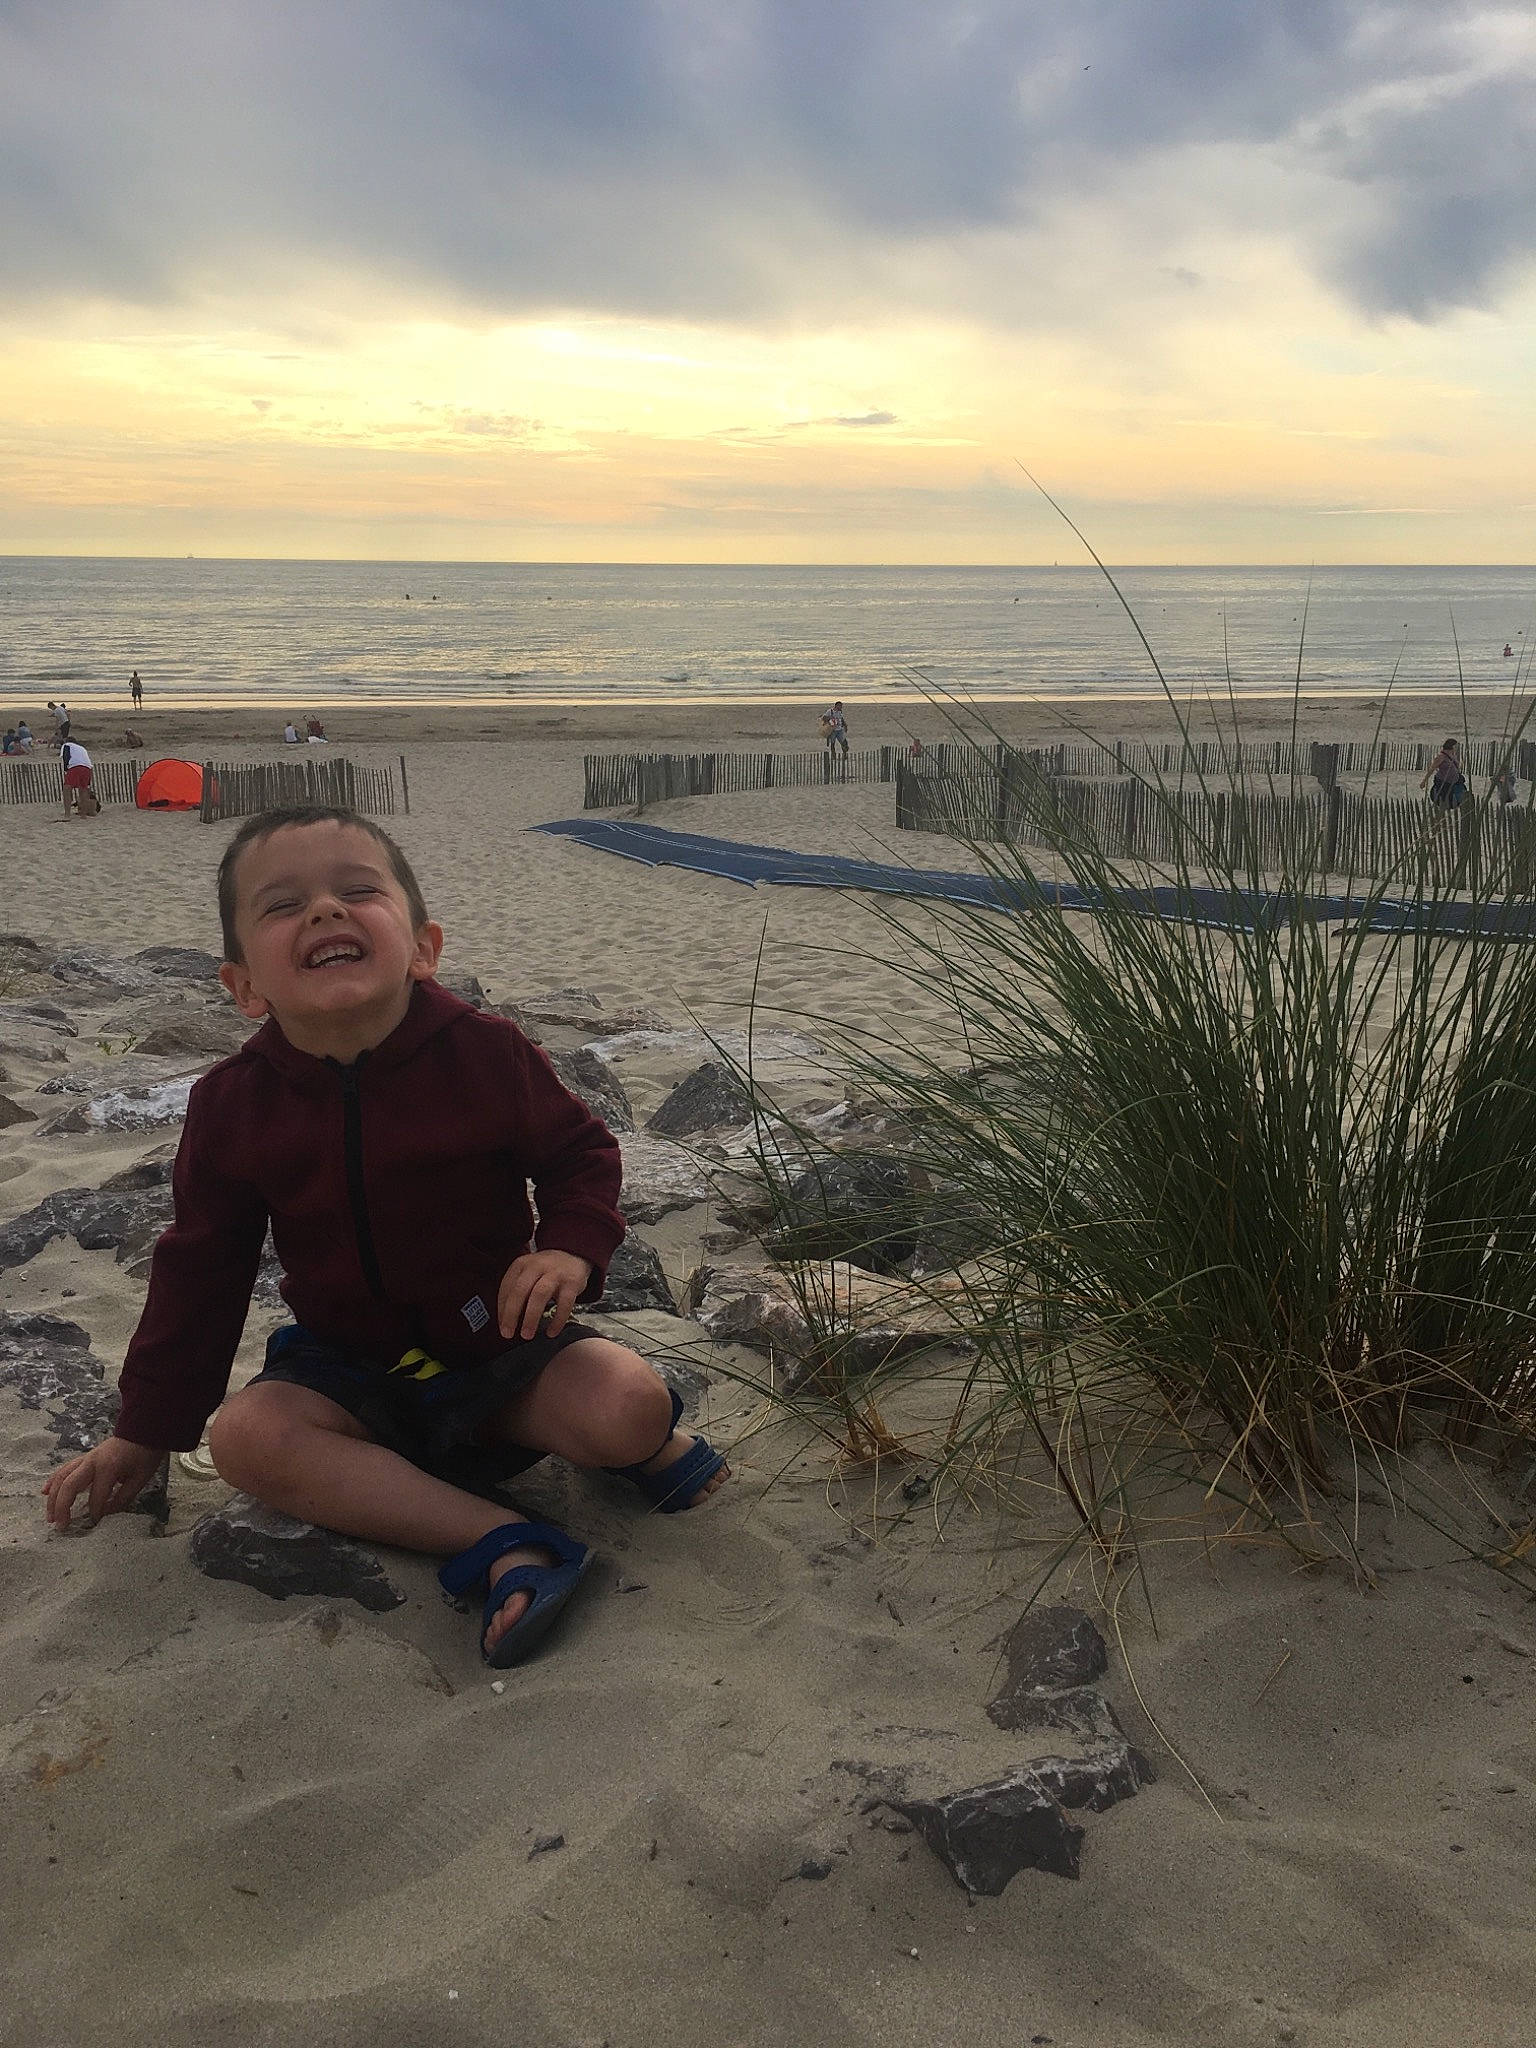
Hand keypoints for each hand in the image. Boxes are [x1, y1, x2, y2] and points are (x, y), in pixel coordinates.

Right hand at [43, 1437, 163, 1530]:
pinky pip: (64, 1470)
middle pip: (69, 1486)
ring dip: (53, 1498)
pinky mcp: (84, 1458)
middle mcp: (92, 1462)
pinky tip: (45, 1492)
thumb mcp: (140, 1479)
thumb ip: (122, 1498)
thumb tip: (105, 1514)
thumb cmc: (144, 1454)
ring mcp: (86, 1458)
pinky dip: (53, 1481)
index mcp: (108, 1467)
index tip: (95, 1523)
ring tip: (50, 1517)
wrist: (142, 1430)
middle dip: (62, 1508)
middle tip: (61, 1526)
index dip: (95, 1512)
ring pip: (62, 1478)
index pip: (96, 1496)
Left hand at [497, 1249, 593, 1341]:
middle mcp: (537, 1266)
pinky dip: (557, 1320)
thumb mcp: (527, 1273)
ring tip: (527, 1335)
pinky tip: (551, 1332)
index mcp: (521, 1264)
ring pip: (540, 1295)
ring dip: (531, 1317)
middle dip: (512, 1314)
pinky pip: (564, 1303)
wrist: (573, 1255)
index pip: (506, 1287)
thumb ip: (516, 1290)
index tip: (502, 1326)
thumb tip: (505, 1320)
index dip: (501, 1309)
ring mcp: (555, 1273)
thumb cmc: (545, 1271)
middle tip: (508, 1334)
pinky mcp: (572, 1282)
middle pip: (520, 1290)